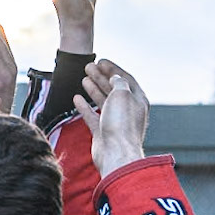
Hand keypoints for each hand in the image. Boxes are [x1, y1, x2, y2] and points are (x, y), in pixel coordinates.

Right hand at [74, 59, 148, 178]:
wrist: (116, 154)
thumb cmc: (122, 124)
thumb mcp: (122, 94)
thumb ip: (118, 82)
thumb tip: (115, 77)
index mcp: (137, 100)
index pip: (125, 79)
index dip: (113, 69)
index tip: (101, 60)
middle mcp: (127, 110)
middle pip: (113, 88)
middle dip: (101, 76)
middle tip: (89, 66)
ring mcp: (115, 122)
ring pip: (103, 101)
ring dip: (93, 88)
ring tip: (84, 78)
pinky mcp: (103, 132)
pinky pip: (93, 115)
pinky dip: (85, 106)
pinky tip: (77, 98)